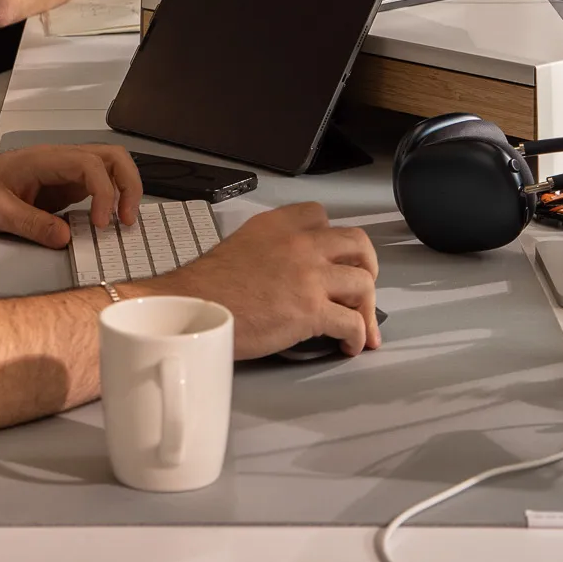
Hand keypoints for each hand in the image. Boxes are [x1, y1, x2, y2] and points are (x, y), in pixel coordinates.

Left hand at [0, 144, 142, 248]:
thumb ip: (31, 224)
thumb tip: (66, 238)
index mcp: (46, 160)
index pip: (90, 164)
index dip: (104, 192)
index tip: (101, 224)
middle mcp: (62, 158)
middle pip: (111, 155)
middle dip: (128, 184)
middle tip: (128, 219)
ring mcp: (67, 168)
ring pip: (110, 164)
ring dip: (125, 188)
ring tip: (125, 220)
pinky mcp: (68, 181)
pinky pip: (100, 181)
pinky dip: (113, 196)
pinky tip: (110, 219)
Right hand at [144, 203, 379, 358]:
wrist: (195, 306)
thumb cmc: (210, 285)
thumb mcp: (243, 245)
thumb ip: (272, 247)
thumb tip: (287, 271)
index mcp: (280, 224)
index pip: (321, 216)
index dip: (334, 239)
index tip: (334, 258)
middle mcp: (300, 242)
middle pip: (357, 244)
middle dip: (367, 267)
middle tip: (363, 289)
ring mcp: (309, 275)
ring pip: (363, 284)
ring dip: (367, 308)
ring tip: (361, 326)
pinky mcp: (312, 309)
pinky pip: (352, 322)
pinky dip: (357, 336)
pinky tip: (349, 346)